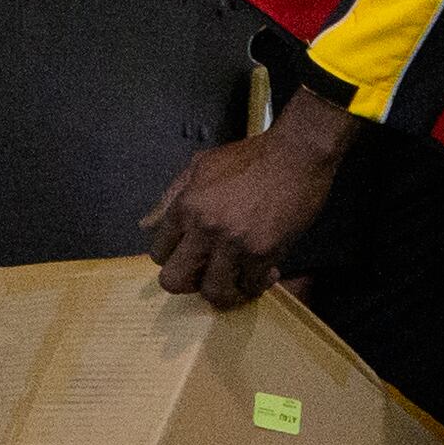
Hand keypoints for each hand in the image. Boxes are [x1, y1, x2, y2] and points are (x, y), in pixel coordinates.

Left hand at [142, 90, 356, 308]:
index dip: (175, 259)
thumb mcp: (201, 166)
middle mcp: (204, 227)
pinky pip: (250, 285)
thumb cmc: (251, 156)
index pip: (159, 253)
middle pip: (174, 281)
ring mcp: (233, 242)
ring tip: (239, 280)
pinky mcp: (262, 252)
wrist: (297, 153)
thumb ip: (171, 197)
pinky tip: (267, 271)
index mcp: (186, 206)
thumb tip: (146, 225)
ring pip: (214, 292)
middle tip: (209, 277)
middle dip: (190, 285)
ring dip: (227, 291)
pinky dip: (257, 284)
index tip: (193, 258)